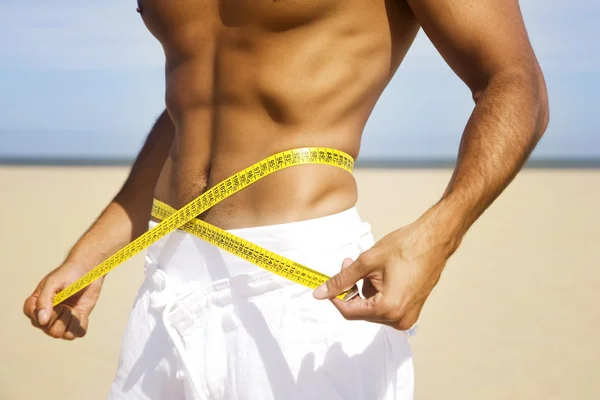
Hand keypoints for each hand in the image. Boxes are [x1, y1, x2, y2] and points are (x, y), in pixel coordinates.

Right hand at [23, 263, 102, 339]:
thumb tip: (42, 322)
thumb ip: (44, 300)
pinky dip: (82, 324)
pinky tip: (81, 312)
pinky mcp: (77, 322)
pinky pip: (79, 333)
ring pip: (64, 335)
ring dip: (72, 321)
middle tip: (66, 303)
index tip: (55, 300)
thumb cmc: (68, 273)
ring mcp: (62, 320)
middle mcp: (47, 316)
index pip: (36, 321)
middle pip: (51, 331)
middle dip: (62, 317)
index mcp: (36, 306)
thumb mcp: (53, 282)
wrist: (90, 270)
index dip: (48, 314)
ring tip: (73, 308)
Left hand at [313, 220, 457, 329]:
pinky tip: (381, 274)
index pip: (349, 311)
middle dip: (352, 289)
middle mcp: (399, 319)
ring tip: (371, 267)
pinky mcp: (411, 310)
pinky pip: (384, 307)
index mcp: (389, 309)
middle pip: (360, 311)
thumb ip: (341, 279)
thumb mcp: (367, 262)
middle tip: (349, 263)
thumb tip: (320, 293)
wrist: (434, 240)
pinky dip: (377, 293)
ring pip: (371, 309)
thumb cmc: (406, 248)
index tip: (327, 283)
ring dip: (365, 290)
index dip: (335, 297)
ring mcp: (407, 317)